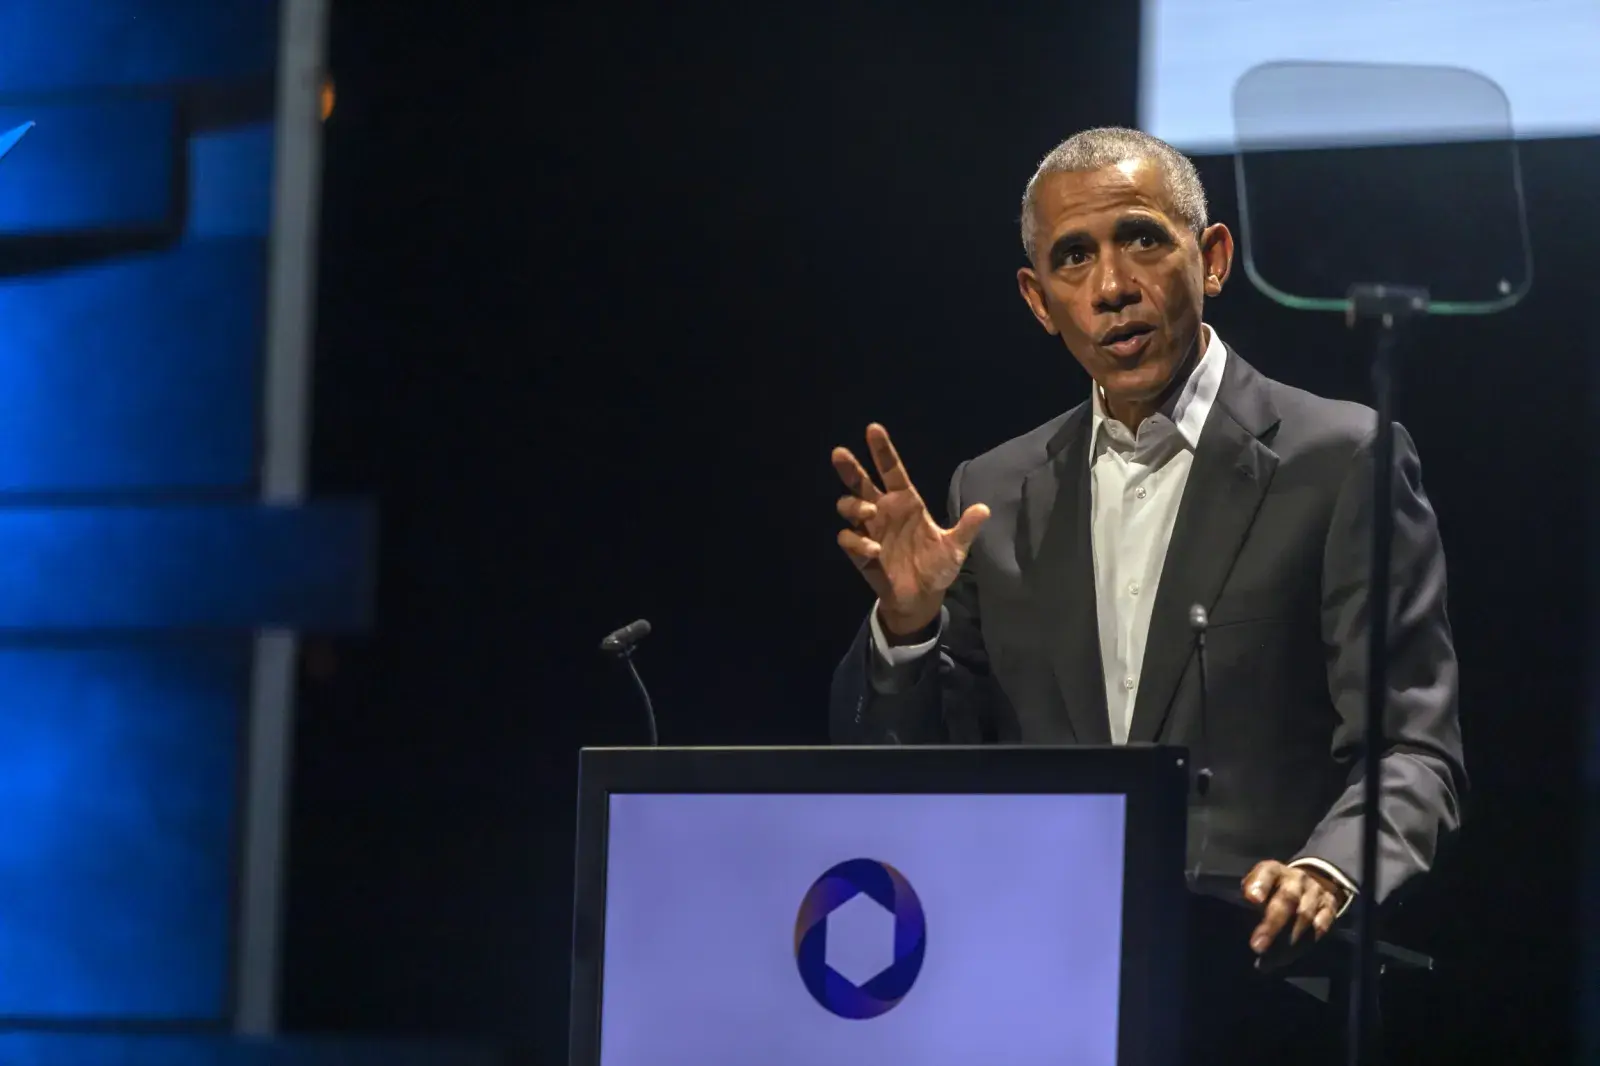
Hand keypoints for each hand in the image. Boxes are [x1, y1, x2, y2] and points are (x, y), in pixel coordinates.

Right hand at [832, 424, 989, 636]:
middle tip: (840, 453)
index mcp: (906, 502)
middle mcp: (884, 511)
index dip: (882, 450)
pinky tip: (874, 550)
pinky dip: (857, 541)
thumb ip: (966, 528)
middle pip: (861, 482)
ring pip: (848, 506)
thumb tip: (984, 508)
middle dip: (849, 468)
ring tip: (869, 512)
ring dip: (854, 505)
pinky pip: (848, 538)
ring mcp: (870, 530)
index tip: (873, 429)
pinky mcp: (860, 552)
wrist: (922, 598)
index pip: (892, 470)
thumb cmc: (937, 568)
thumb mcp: (955, 548)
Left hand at [1242, 861, 1347, 954]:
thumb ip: (1251, 893)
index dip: (1260, 884)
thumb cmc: (1275, 888)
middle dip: (1272, 925)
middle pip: (1287, 899)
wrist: (1312, 884)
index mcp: (1276, 870)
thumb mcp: (1259, 884)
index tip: (1252, 899)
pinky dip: (1303, 946)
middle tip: (1257, 947)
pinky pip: (1319, 929)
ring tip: (1269, 960)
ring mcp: (1316, 893)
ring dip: (1286, 942)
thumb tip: (1248, 905)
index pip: (1267, 872)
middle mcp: (1297, 879)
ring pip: (1304, 918)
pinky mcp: (1329, 908)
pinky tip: (1287, 958)